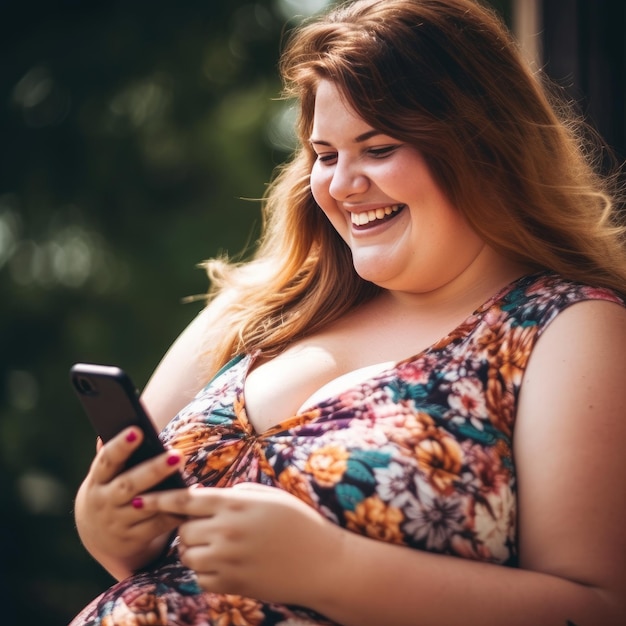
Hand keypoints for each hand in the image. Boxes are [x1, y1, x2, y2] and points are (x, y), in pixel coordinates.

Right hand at [74, 427, 185, 574]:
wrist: (99, 536)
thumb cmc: (110, 491)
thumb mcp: (104, 475)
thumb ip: (111, 454)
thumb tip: (112, 422)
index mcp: (98, 479)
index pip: (107, 460)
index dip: (120, 446)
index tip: (137, 431)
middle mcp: (105, 501)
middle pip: (129, 484)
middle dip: (153, 470)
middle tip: (177, 455)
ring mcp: (117, 522)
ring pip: (145, 507)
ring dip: (168, 494)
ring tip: (189, 479)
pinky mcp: (133, 539)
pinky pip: (158, 524)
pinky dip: (176, 512)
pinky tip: (193, 497)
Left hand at [139, 483, 344, 606]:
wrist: (322, 563)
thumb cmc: (299, 523)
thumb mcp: (269, 497)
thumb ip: (236, 493)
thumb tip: (208, 498)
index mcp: (235, 503)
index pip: (186, 500)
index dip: (161, 499)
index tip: (142, 499)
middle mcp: (226, 531)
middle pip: (182, 529)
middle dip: (186, 527)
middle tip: (203, 526)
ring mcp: (227, 560)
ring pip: (187, 555)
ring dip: (194, 549)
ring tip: (215, 544)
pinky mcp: (231, 585)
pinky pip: (200, 578)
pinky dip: (206, 571)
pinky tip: (226, 563)